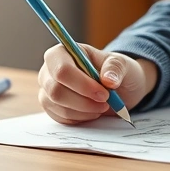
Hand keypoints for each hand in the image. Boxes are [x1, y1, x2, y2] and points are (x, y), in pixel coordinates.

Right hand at [38, 43, 157, 124]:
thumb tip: (108, 79)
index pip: (62, 70)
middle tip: (106, 102)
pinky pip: (61, 118)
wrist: (116, 87)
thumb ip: (115, 68)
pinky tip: (93, 111)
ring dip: (85, 110)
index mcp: (62, 52)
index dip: (82, 85)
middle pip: (56, 91)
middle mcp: (49, 70)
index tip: (104, 93)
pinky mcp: (51, 107)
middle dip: (84, 101)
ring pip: (58, 107)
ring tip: (103, 106)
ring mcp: (48, 90)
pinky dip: (81, 118)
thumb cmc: (114, 71)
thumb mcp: (122, 64)